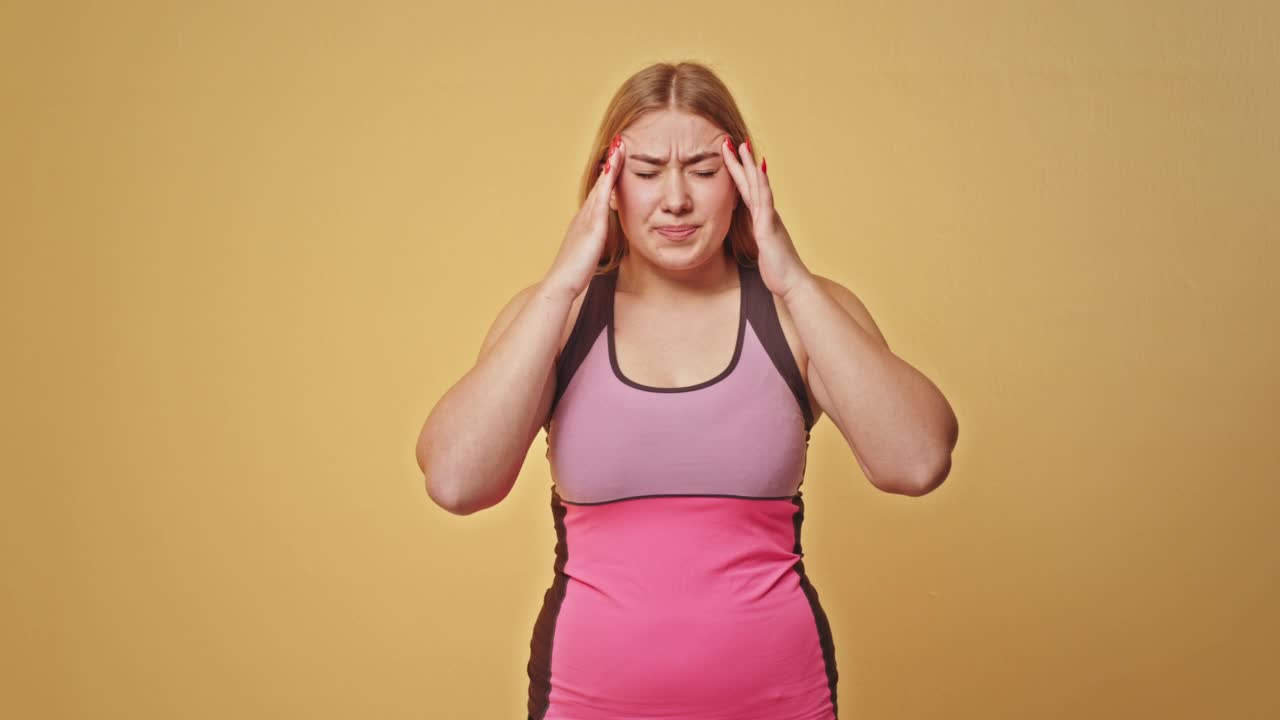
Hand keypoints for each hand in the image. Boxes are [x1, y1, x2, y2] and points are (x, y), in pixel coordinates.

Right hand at [543, 135, 626, 297]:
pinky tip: (614, 167)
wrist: (561, 284)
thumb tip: (598, 247)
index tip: (616, 161)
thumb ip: (594, 247)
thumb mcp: (587, 256)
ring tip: (620, 145)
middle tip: (619, 142)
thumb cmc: (574, 275)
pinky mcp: (592, 225)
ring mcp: (587, 218)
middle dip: (610, 163)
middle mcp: (584, 216)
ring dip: (610, 165)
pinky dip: (608, 180)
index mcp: (584, 223)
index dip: (607, 177)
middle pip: (599, 184)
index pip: (599, 195)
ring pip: (601, 185)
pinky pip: (602, 197)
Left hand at [720, 135, 812, 298]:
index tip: (728, 155)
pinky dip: (761, 185)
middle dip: (739, 161)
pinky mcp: (768, 229)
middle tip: (729, 140)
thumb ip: (759, 238)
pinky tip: (757, 171)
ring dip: (749, 165)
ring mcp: (769, 220)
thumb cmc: (779, 271)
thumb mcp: (763, 251)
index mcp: (763, 219)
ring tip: (741, 146)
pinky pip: (764, 203)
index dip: (737, 173)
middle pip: (751, 182)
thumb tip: (754, 234)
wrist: (794, 285)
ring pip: (758, 187)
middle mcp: (767, 214)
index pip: (747, 191)